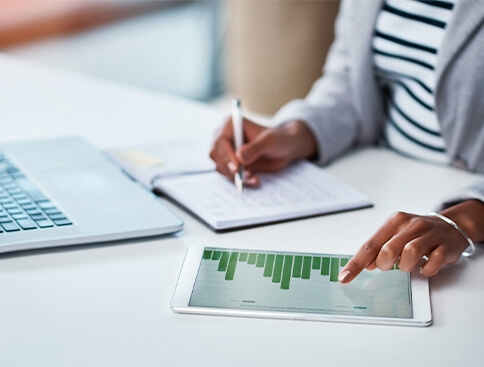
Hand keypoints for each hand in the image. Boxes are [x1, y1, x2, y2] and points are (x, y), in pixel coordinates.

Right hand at [209, 117, 316, 185]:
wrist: (286, 148)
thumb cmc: (279, 139)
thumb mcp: (270, 142)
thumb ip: (256, 148)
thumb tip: (239, 157)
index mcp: (231, 124)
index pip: (220, 142)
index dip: (226, 156)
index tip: (236, 168)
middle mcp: (225, 136)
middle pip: (215, 155)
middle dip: (228, 168)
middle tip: (244, 176)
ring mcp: (226, 151)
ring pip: (221, 167)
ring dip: (235, 176)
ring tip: (253, 178)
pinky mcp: (231, 163)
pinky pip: (228, 174)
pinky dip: (239, 180)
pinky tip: (254, 180)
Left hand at [339, 200, 483, 282]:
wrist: (451, 226)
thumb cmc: (417, 233)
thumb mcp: (395, 235)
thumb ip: (380, 249)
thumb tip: (366, 265)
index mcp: (394, 222)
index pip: (369, 245)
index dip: (356, 263)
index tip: (345, 277)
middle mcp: (410, 225)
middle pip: (388, 249)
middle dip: (384, 264)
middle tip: (389, 266)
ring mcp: (429, 234)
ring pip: (411, 253)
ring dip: (405, 266)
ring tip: (408, 266)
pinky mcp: (445, 245)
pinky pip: (434, 261)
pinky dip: (426, 269)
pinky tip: (424, 267)